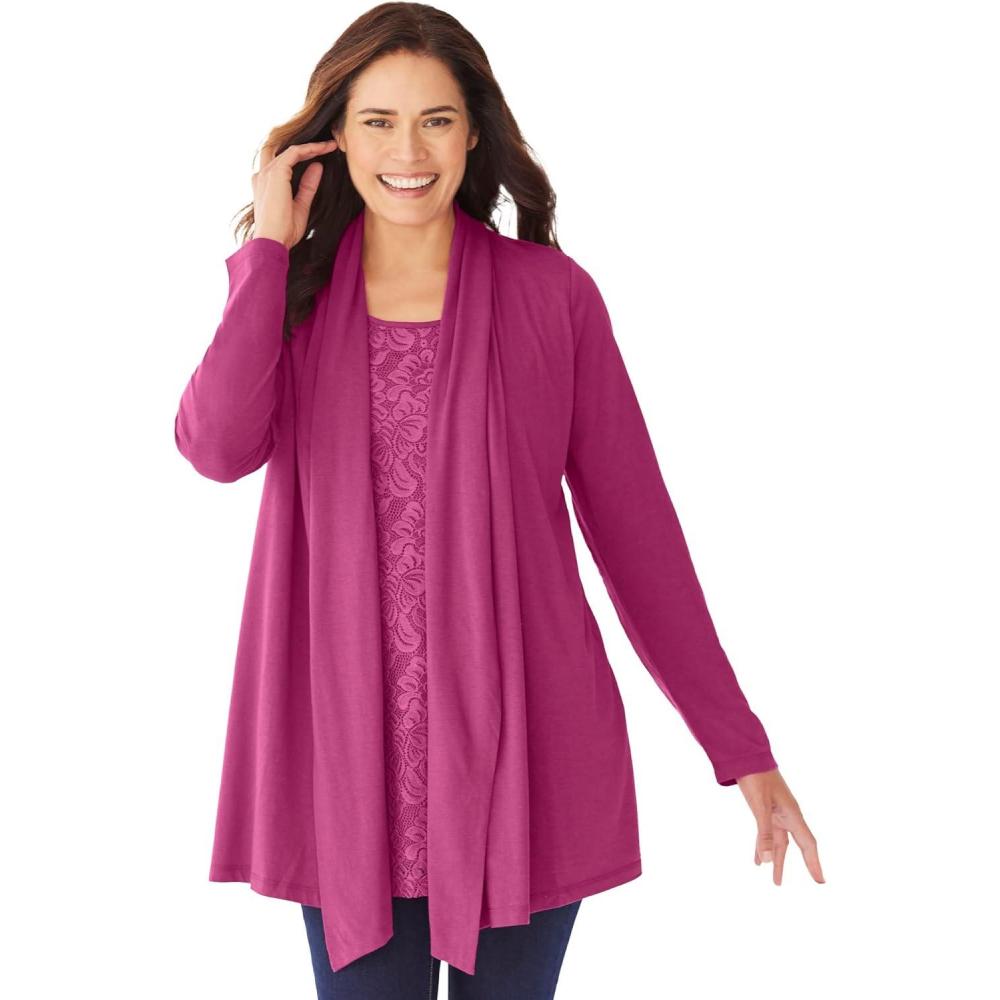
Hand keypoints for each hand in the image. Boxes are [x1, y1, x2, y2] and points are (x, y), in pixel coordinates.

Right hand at [251, 139, 339, 249]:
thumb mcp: (301, 206)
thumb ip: (308, 186)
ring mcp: (267, 172)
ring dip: (311, 145)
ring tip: (330, 145)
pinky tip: (324, 149)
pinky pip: (295, 152)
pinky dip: (310, 149)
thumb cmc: (284, 231)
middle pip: (280, 148)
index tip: (321, 155)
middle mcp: (263, 175)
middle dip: (300, 143)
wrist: (273, 241)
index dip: (301, 156)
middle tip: (323, 143)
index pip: (281, 162)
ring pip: (290, 148)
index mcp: (265, 184)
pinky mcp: (276, 172)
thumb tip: (317, 167)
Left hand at [736, 768, 824, 885]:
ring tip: (776, 881)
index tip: (821, 881)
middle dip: (803, 864)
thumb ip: (764, 834)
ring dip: (777, 859)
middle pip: (796, 845)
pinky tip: (757, 859)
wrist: (746, 755)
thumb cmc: (756, 777)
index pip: (807, 844)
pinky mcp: (765, 808)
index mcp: (791, 814)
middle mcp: (787, 814)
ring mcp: (777, 811)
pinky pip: (767, 833)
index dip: (814, 863)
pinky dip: (763, 846)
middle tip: (815, 883)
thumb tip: (766, 862)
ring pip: (780, 841)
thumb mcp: (759, 806)